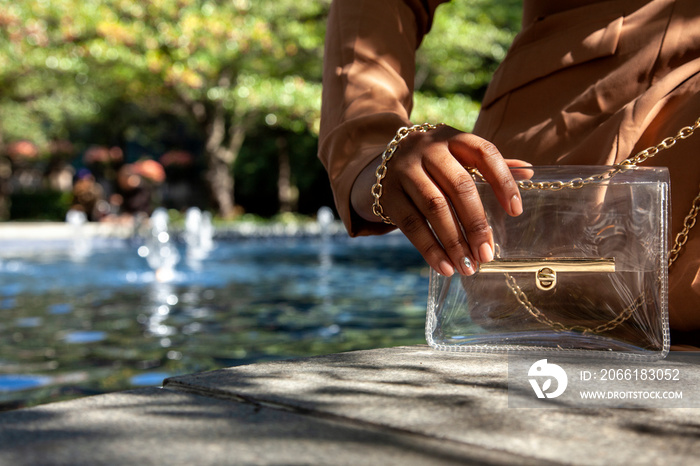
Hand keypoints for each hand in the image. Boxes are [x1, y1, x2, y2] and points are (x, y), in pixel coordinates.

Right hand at [351, 125, 528, 275]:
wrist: (379, 165)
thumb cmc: (432, 165)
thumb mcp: (457, 157)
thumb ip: (490, 165)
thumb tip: (530, 172)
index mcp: (452, 137)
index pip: (484, 153)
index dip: (503, 181)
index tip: (516, 211)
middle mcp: (427, 149)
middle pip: (459, 186)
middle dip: (476, 223)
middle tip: (488, 254)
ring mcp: (403, 170)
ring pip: (435, 207)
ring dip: (454, 241)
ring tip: (468, 267)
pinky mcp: (387, 194)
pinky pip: (411, 225)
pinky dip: (430, 249)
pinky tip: (445, 267)